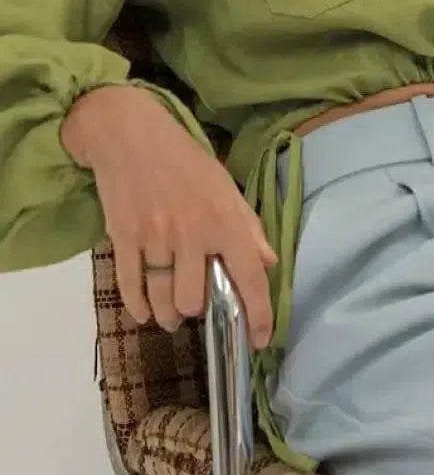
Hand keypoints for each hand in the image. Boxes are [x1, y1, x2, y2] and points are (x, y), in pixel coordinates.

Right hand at [62, 85, 276, 347]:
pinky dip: (138, 306)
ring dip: (169, 315)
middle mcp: (193, 234)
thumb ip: (248, 226)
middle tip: (200, 304)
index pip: (249, 277)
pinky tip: (145, 311)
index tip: (260, 339)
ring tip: (172, 317)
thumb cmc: (187, 160)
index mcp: (225, 221)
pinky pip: (130, 286)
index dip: (259, 314)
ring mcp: (155, 237)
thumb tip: (269, 262)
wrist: (132, 135)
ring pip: (163, 298)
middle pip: (196, 300)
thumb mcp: (226, 187)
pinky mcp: (123, 237)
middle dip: (199, 310)